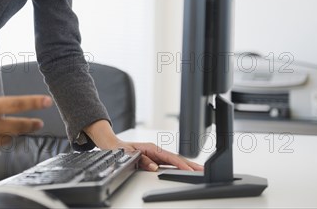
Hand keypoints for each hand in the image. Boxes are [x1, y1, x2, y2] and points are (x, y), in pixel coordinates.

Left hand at [84, 120, 201, 171]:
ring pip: (175, 161)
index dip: (180, 164)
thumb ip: (142, 160)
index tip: (189, 170)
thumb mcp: (129, 155)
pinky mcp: (155, 159)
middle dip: (190, 164)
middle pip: (176, 158)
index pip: (169, 157)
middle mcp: (155, 150)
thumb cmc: (120, 149)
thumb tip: (153, 167)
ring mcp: (156, 154)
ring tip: (199, 171)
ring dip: (187, 166)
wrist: (112, 145)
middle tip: (203, 170)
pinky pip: (170, 163)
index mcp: (151, 148)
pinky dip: (179, 167)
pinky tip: (186, 171)